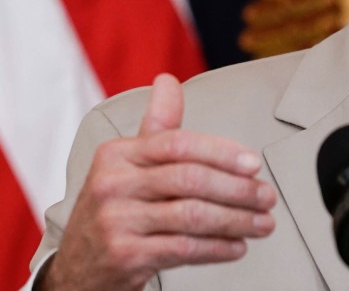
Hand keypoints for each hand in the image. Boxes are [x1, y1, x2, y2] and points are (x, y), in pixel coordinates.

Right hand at [40, 74, 276, 289]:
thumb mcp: (128, 164)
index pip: (179, 143)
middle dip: (238, 189)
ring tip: (263, 223)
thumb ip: (157, 125)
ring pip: (192, 216)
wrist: (80, 267)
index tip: (254, 163)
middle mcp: (112, 185)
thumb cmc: (116, 207)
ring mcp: (116, 222)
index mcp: (117, 154)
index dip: (222, 152)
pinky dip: (217, 248)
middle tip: (267, 196)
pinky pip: (183, 249)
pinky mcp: (124, 256)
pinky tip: (238, 246)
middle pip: (190, 179)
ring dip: (236, 220)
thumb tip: (168, 81)